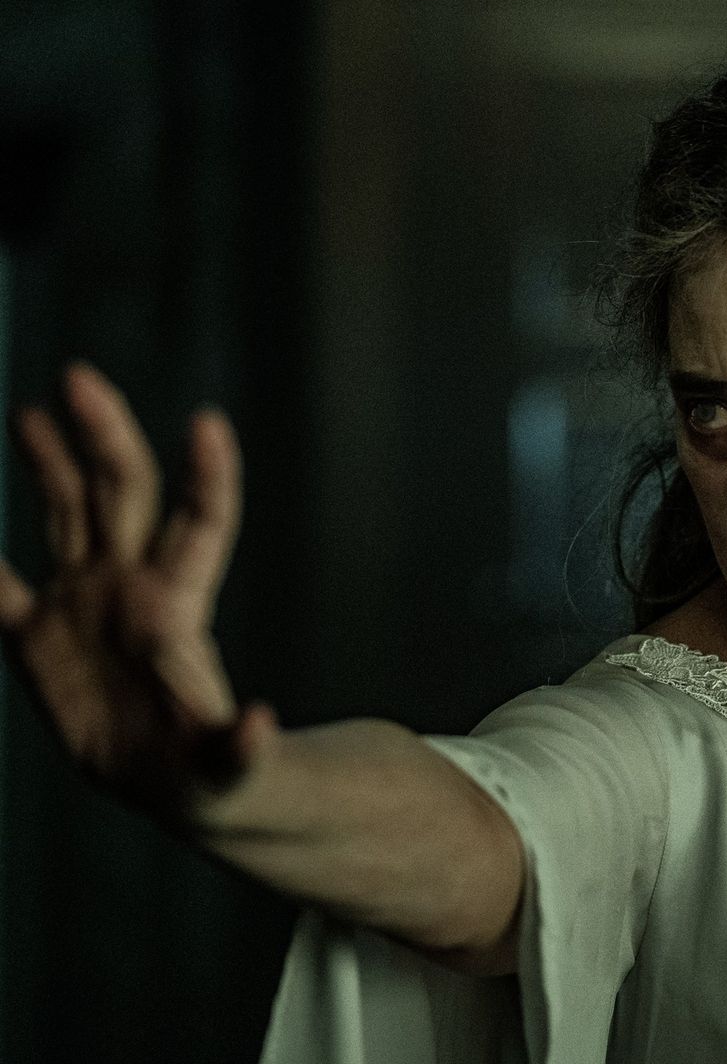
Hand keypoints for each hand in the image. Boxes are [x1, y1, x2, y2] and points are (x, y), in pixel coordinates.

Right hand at [0, 363, 276, 823]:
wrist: (169, 781)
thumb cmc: (213, 771)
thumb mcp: (230, 766)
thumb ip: (241, 748)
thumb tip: (261, 726)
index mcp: (180, 608)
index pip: (203, 524)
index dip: (207, 476)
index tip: (207, 423)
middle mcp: (133, 586)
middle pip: (124, 494)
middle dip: (106, 437)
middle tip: (80, 377)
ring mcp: (84, 603)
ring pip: (66, 514)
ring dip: (50, 462)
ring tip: (33, 412)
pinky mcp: (37, 638)